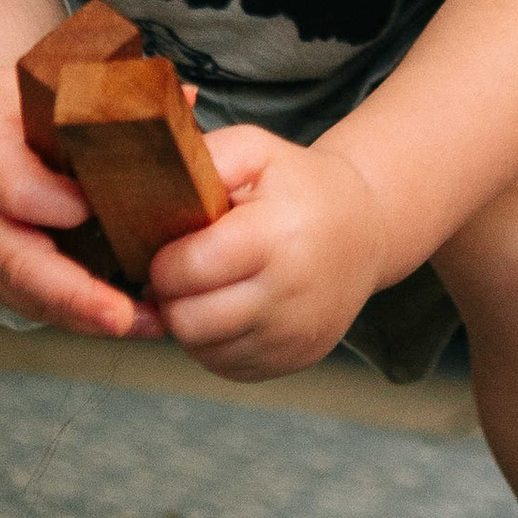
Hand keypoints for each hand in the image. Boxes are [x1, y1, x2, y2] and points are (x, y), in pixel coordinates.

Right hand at [0, 49, 154, 342]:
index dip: (49, 202)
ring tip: (151, 324)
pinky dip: (79, 316)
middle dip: (74, 293)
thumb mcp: (33, 84)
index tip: (92, 208)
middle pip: (16, 261)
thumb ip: (104, 95)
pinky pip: (30, 304)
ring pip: (26, 295)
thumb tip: (189, 98)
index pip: (10, 186)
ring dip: (87, 317)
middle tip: (125, 316)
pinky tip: (132, 321)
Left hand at [146, 126, 388, 381]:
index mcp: (277, 235)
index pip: (191, 269)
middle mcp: (290, 293)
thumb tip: (153, 185)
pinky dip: (212, 344)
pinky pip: (227, 367)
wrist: (364, 229)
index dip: (163, 261)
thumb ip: (206, 159)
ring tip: (199, 289)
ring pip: (203, 350)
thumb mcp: (256, 150)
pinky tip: (223, 310)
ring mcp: (294, 334)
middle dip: (169, 297)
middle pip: (190, 320)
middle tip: (176, 273)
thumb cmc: (300, 187)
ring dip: (187, 322)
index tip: (166, 249)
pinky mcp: (294, 360)